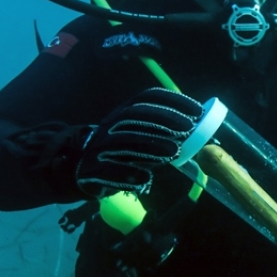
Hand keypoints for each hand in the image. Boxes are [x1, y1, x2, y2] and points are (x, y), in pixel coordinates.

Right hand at [75, 88, 203, 196]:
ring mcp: (99, 146)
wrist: (80, 168)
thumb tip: (195, 132)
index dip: (173, 101)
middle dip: (164, 119)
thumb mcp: (139, 136)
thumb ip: (162, 133)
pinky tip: (146, 179)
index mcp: (123, 112)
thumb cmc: (120, 151)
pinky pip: (110, 171)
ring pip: (124, 141)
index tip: (197, 110)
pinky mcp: (92, 169)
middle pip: (135, 115)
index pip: (148, 98)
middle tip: (188, 128)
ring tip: (174, 151)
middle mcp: (110, 125)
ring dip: (151, 145)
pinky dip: (128, 174)